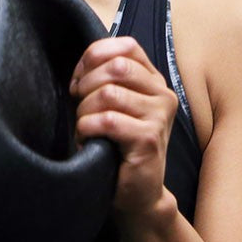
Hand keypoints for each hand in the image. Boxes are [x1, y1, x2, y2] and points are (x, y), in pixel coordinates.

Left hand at [69, 36, 179, 216]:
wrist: (138, 195)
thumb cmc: (118, 146)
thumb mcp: (114, 106)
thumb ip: (105, 79)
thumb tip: (82, 65)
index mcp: (153, 81)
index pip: (125, 46)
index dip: (94, 57)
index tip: (79, 80)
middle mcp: (162, 94)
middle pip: (116, 66)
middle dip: (87, 84)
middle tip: (79, 107)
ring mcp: (158, 116)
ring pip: (108, 93)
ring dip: (85, 111)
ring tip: (86, 127)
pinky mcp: (148, 139)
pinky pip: (106, 120)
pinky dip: (87, 129)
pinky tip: (88, 141)